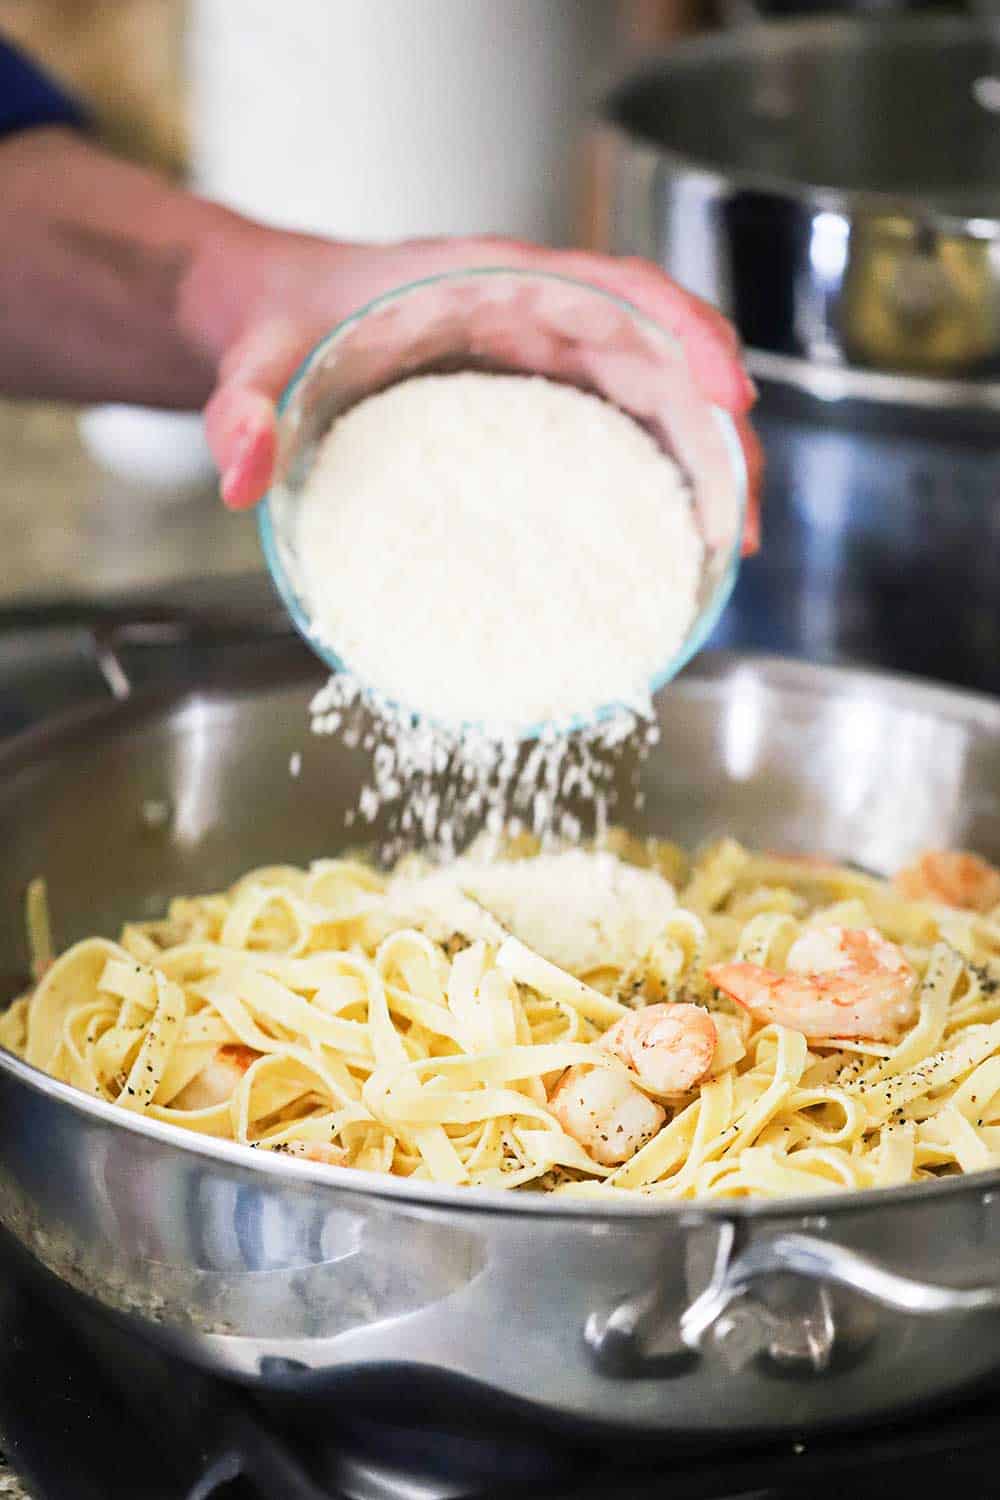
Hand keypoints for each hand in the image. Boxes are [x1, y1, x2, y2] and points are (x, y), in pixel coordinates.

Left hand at [194, 233, 760, 552]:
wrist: (276, 320)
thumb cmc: (283, 321)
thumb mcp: (257, 356)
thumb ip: (244, 405)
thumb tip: (241, 475)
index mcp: (493, 283)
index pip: (616, 290)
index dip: (684, 338)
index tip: (727, 397)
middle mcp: (538, 315)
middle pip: (663, 355)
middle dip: (716, 429)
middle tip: (735, 522)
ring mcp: (546, 360)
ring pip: (658, 397)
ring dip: (703, 463)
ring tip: (722, 548)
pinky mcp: (540, 405)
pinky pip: (623, 430)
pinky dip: (661, 478)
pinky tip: (671, 542)